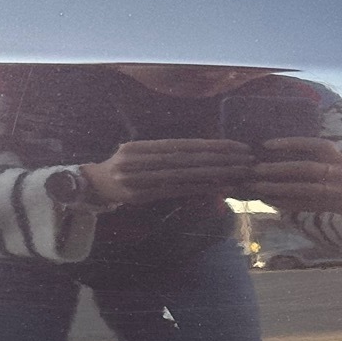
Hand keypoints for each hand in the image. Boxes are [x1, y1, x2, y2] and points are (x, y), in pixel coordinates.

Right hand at [79, 139, 254, 206]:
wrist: (93, 186)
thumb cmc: (123, 168)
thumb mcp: (139, 153)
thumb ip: (166, 152)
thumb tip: (202, 152)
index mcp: (142, 146)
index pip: (185, 144)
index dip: (212, 145)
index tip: (237, 146)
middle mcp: (141, 159)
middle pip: (189, 159)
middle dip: (221, 159)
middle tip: (248, 159)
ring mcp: (141, 178)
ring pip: (186, 175)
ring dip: (216, 174)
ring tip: (240, 173)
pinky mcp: (143, 196)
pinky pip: (178, 192)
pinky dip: (200, 190)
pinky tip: (220, 188)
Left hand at [251, 139, 341, 228]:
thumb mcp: (341, 162)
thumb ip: (320, 158)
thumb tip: (285, 153)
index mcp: (338, 156)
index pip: (312, 145)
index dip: (290, 143)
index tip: (267, 144)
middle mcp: (338, 171)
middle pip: (305, 169)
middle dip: (279, 169)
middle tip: (256, 169)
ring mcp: (339, 190)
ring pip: (304, 190)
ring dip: (279, 189)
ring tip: (258, 188)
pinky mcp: (339, 207)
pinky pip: (308, 206)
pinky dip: (288, 204)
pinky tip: (271, 202)